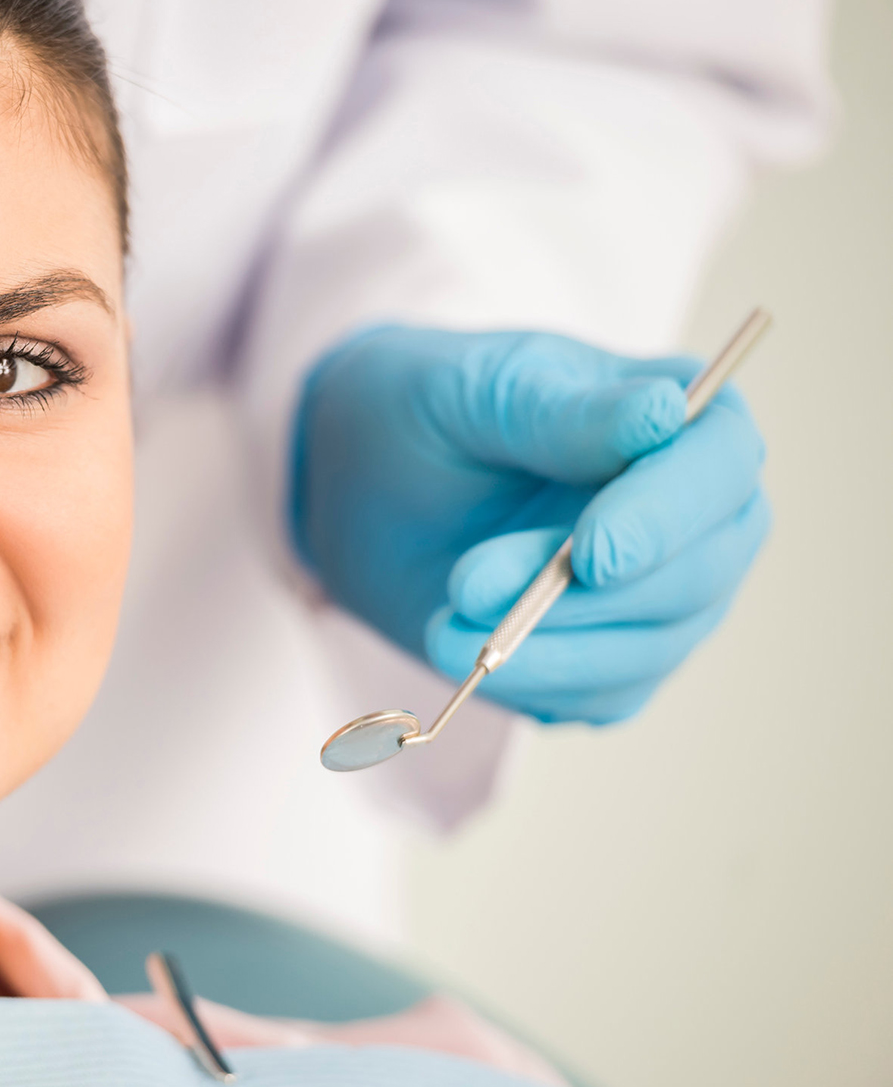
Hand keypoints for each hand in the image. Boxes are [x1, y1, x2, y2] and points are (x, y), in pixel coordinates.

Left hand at [292, 324, 768, 723]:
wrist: (364, 480)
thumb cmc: (433, 409)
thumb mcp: (478, 390)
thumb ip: (559, 411)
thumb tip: (663, 411)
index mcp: (685, 418)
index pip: (721, 465)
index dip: (666, 516)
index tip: (592, 552)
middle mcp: (698, 513)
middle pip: (700, 573)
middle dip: (583, 597)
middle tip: (469, 584)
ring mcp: (665, 595)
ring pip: (650, 649)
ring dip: (545, 646)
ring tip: (442, 625)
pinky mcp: (616, 660)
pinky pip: (602, 695)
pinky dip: (534, 682)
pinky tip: (462, 653)